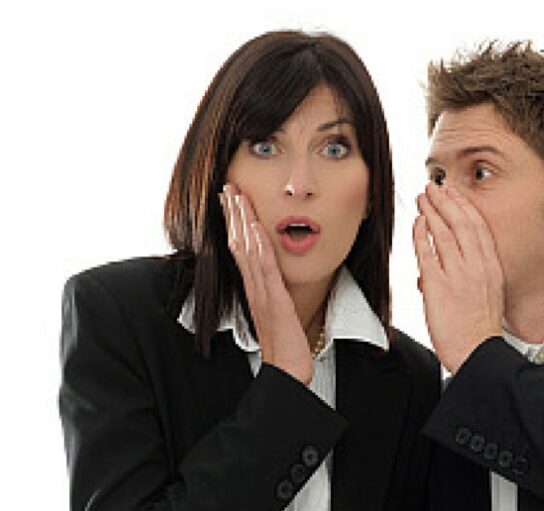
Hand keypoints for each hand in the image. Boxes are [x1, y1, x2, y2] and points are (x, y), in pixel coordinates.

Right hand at [220, 184, 312, 384]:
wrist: (287, 371)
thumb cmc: (287, 344)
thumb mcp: (282, 312)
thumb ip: (277, 294)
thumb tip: (278, 282)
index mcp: (256, 288)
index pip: (241, 249)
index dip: (235, 223)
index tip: (231, 200)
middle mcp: (254, 287)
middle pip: (238, 244)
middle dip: (233, 214)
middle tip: (227, 187)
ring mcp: (262, 292)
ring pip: (247, 251)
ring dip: (241, 222)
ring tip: (236, 197)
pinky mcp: (274, 300)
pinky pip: (263, 268)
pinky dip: (257, 247)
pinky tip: (252, 229)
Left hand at [412, 183, 503, 372]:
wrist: (477, 352)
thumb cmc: (480, 331)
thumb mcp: (489, 296)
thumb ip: (475, 276)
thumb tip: (457, 265)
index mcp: (492, 268)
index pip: (479, 228)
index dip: (466, 207)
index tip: (456, 194)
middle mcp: (477, 267)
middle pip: (462, 224)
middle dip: (447, 201)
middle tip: (435, 187)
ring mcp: (458, 275)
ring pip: (444, 233)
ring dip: (431, 212)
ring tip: (422, 198)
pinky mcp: (438, 286)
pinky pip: (427, 252)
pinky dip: (421, 235)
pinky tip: (416, 223)